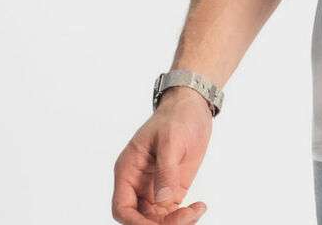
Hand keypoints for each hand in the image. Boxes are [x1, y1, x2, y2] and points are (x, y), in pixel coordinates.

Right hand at [112, 88, 212, 223]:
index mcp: (128, 170)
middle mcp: (138, 184)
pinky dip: (185, 217)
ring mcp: (154, 189)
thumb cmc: (177, 116)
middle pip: (139, 219)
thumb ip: (166, 170)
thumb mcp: (171, 138)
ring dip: (175, 222)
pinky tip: (199, 207)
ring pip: (156, 220)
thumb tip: (164, 202)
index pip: (122, 208)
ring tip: (196, 211)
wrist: (194, 107)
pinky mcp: (171, 190)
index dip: (135, 223)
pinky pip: (172, 214)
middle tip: (185, 217)